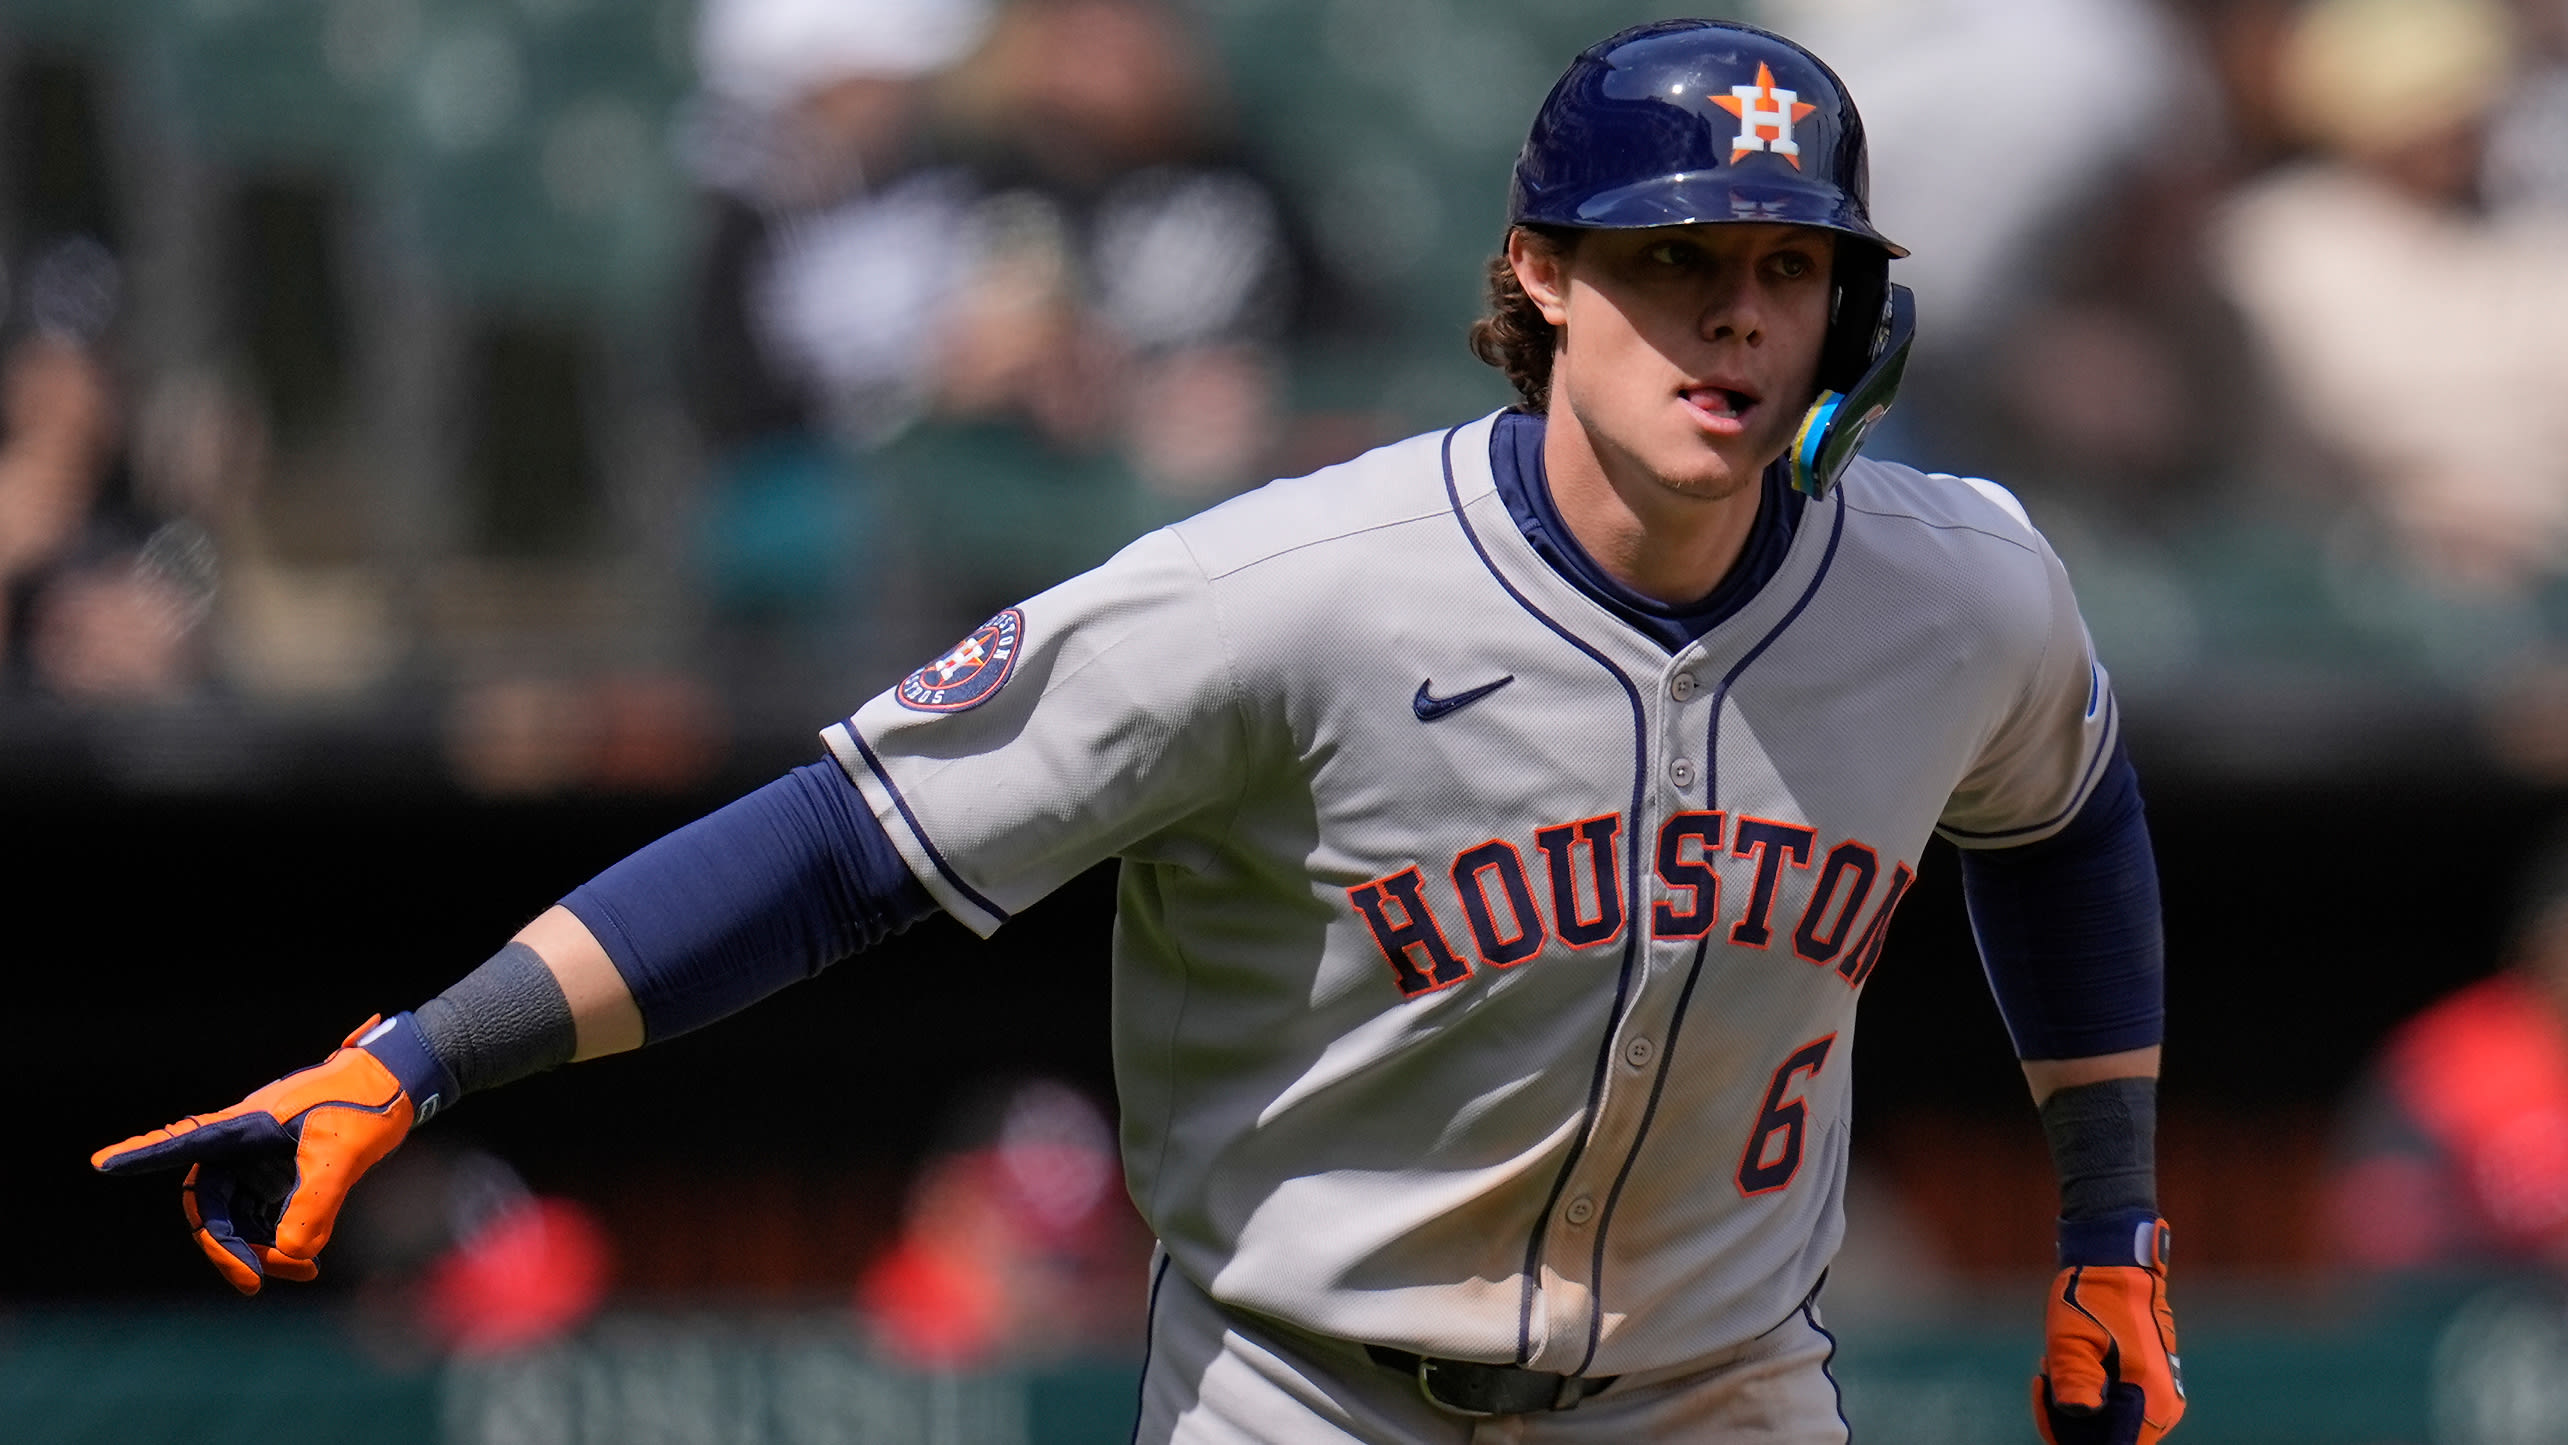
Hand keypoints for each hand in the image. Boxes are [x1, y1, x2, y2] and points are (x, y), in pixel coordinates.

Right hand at [91, 1014, 454, 1293]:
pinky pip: (265, 1219)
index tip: (101, 1162)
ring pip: (239, 1220)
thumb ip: (315, 1202)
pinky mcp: (281, 1176)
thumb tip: (291, 1255)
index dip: (140, 1155)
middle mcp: (241, 1146)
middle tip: (253, 1283)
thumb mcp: (343, 1153)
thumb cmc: (366, 1104)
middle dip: (228, 1248)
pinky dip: (279, 1243)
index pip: (181, 1144)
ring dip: (261, 1252)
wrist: (399, 1085)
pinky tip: (306, 1263)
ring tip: (304, 1272)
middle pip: (209, 1206)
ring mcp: (259, 1163)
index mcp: (243, 1128)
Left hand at [2034, 1212, 2183, 1444]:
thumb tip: (2079, 1413)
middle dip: (2067, 1418)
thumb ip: (2074, 1379)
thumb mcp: (2070, 1338)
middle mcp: (2162, 1408)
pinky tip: (2073, 1364)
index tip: (2048, 1396)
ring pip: (2109, 1426)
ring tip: (2054, 1364)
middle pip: (2107, 1440)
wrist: (2118, 1266)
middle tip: (2044, 1377)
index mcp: (2149, 1399)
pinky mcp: (2152, 1389)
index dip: (2071, 1435)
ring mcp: (2160, 1399)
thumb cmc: (2092, 1298)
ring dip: (2076, 1405)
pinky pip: (2117, 1410)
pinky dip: (2089, 1395)